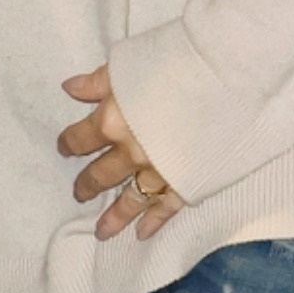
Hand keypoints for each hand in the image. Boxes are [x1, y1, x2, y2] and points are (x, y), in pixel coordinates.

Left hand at [59, 67, 184, 239]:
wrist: (227, 73)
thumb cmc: (178, 59)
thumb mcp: (129, 63)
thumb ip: (97, 82)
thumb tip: (70, 88)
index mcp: (112, 121)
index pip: (80, 138)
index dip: (69, 143)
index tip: (65, 147)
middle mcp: (131, 152)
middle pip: (101, 174)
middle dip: (87, 184)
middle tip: (79, 193)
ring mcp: (160, 171)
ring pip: (130, 200)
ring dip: (114, 217)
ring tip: (102, 231)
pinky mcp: (188, 181)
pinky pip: (166, 208)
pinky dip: (154, 222)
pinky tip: (142, 233)